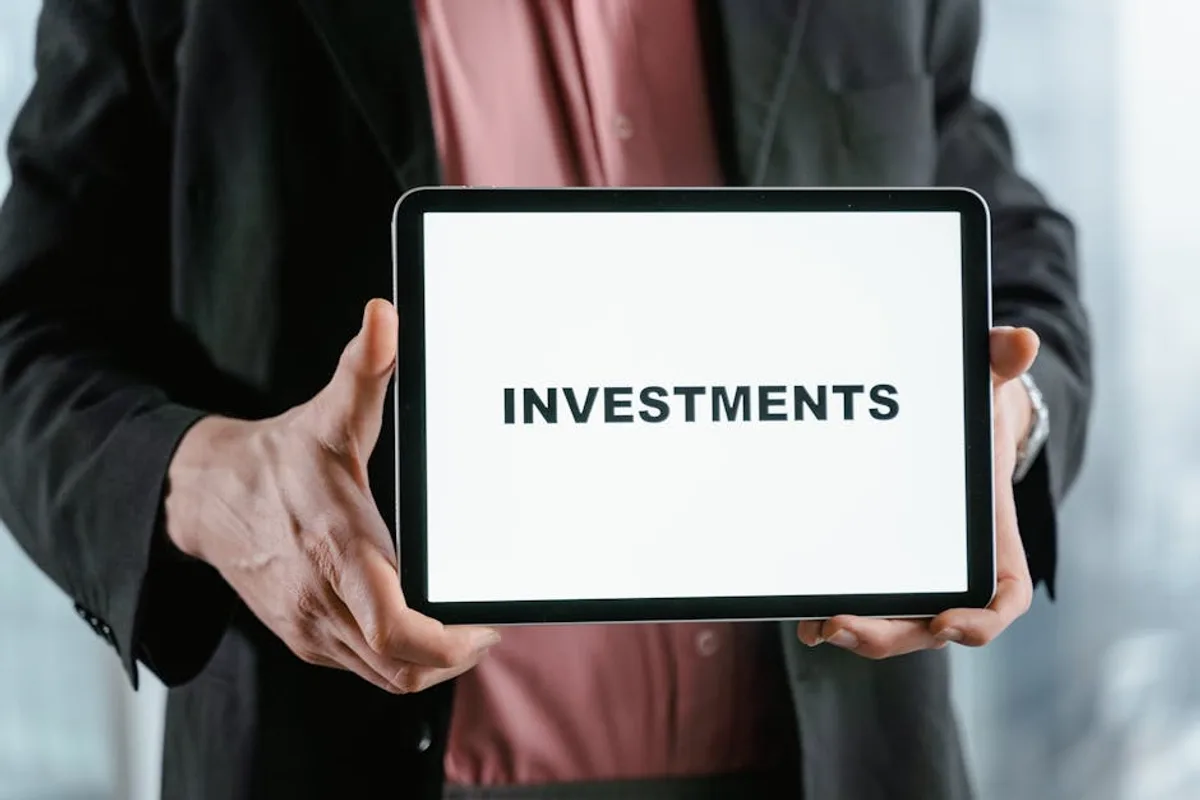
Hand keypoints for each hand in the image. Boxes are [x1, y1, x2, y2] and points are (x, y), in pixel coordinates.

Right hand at [164, 299, 499, 691]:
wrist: (204, 496)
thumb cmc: (278, 458)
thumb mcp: (327, 413)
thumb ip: (363, 370)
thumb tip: (386, 316)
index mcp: (337, 548)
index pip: (396, 628)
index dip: (448, 643)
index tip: (485, 627)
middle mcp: (321, 599)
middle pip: (401, 667)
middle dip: (454, 658)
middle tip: (486, 630)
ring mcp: (309, 625)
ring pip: (383, 677)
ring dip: (430, 664)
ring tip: (463, 632)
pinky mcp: (302, 636)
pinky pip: (361, 670)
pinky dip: (398, 662)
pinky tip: (420, 631)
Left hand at [796, 326, 1040, 658]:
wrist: (947, 427)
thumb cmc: (973, 417)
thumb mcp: (986, 389)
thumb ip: (1000, 364)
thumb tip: (1020, 340)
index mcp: (993, 543)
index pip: (1002, 598)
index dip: (981, 621)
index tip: (949, 623)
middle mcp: (955, 570)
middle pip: (931, 625)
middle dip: (890, 635)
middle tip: (842, 626)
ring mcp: (916, 574)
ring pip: (893, 623)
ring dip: (857, 632)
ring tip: (816, 626)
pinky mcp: (880, 567)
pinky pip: (864, 600)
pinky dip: (834, 611)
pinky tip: (802, 612)